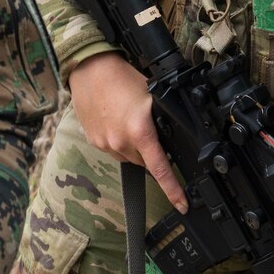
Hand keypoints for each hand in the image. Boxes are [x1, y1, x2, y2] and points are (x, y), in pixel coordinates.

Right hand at [67, 52, 187, 211]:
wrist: (90, 68)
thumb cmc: (122, 77)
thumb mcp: (152, 97)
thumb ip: (161, 121)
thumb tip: (173, 137)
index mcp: (140, 132)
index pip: (160, 169)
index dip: (173, 190)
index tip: (182, 205)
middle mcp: (121, 142)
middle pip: (144, 162)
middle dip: (150, 152)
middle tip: (148, 129)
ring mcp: (105, 144)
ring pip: (128, 157)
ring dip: (133, 147)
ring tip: (128, 120)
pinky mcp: (94, 141)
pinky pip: (112, 150)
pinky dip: (118, 141)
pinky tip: (116, 122)